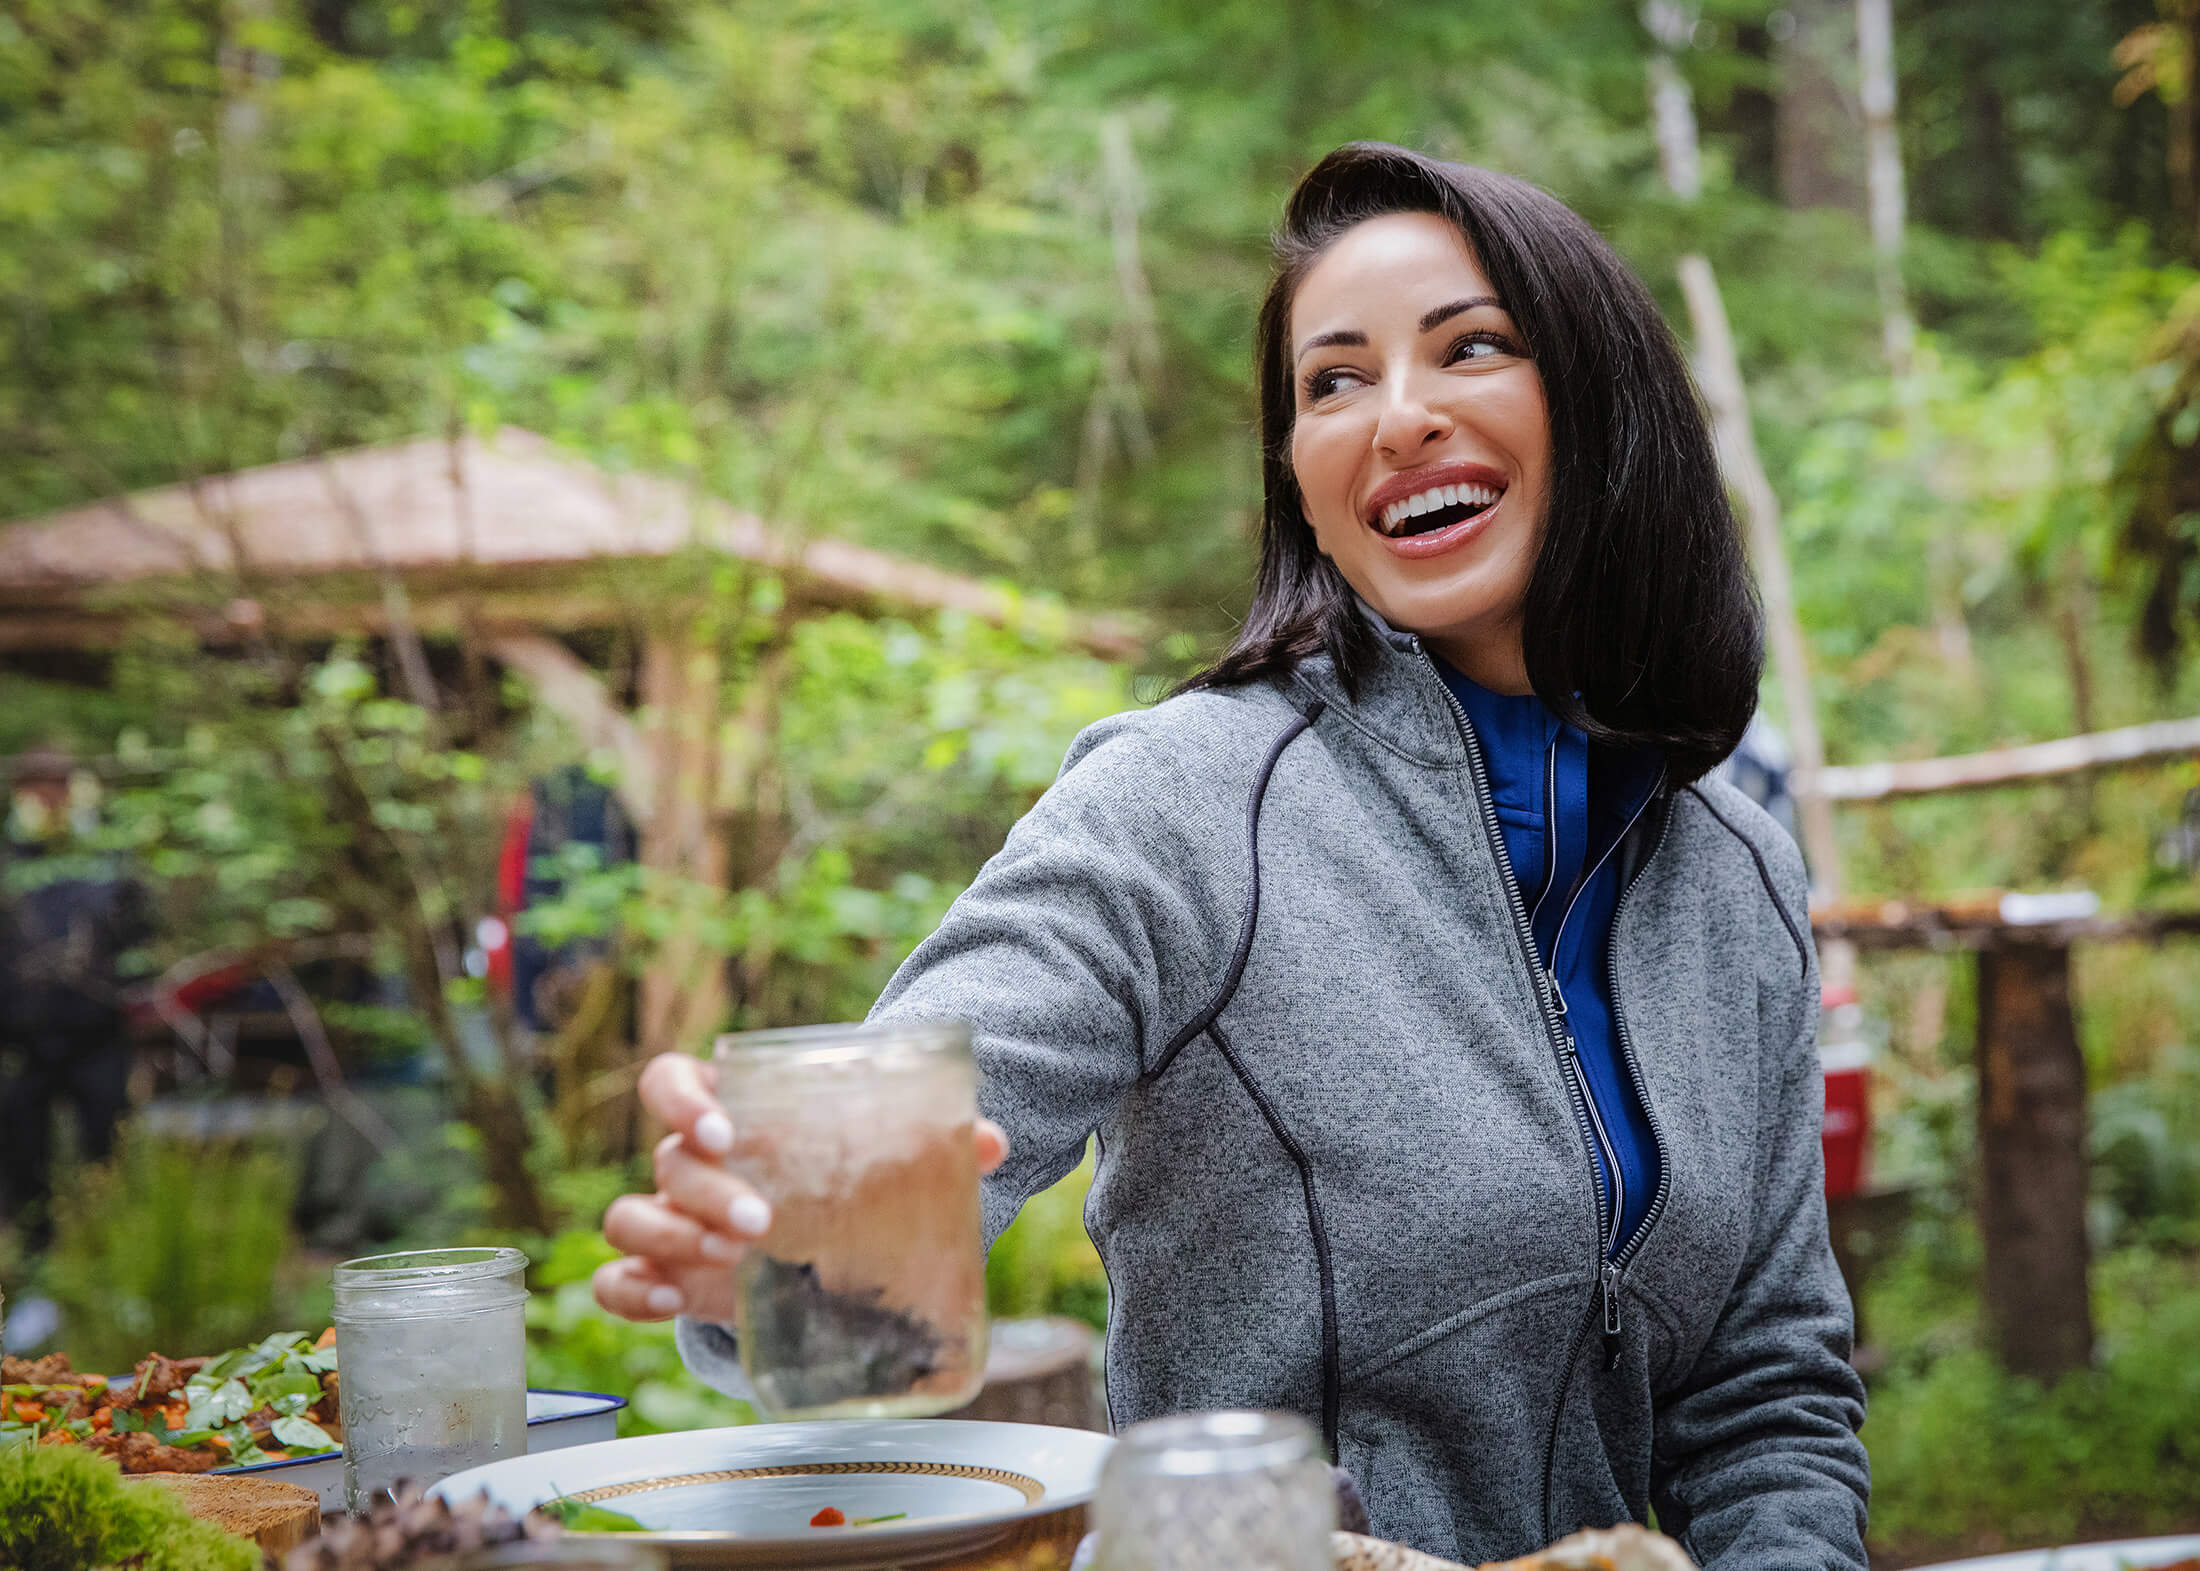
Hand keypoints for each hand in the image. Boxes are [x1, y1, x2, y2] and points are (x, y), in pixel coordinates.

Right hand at [592, 1049, 1010, 1324]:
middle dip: (707, 1192)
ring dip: (671, 1238)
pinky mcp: (672, 1277)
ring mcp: (673, 1222)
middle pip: (666, 1161)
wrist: (829, 1235)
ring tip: (734, 1258)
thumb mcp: (886, 1152)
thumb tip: (991, 1142)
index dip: (680, 1101)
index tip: (722, 1129)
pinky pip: (616, 1283)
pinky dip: (630, 1292)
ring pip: (629, 1219)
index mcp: (727, 1111)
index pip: (669, 1081)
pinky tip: (671, 1300)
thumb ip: (936, 1141)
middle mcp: (690, 1163)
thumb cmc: (844, 1173)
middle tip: (762, 1222)